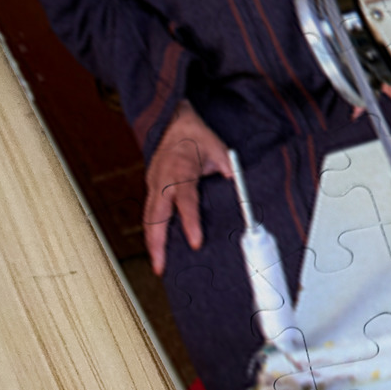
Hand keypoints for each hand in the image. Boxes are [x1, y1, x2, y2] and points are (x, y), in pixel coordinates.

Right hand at [143, 100, 232, 274]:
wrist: (173, 122)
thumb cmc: (197, 137)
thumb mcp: (219, 149)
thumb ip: (229, 170)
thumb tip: (241, 191)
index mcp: (181, 169)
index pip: (186, 200)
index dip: (190, 222)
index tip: (195, 242)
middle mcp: (163, 180)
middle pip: (156, 216)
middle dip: (157, 243)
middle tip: (161, 267)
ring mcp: (154, 184)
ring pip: (149, 218)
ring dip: (152, 243)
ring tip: (158, 266)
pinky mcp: (152, 189)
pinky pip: (150, 214)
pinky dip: (151, 232)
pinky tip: (157, 249)